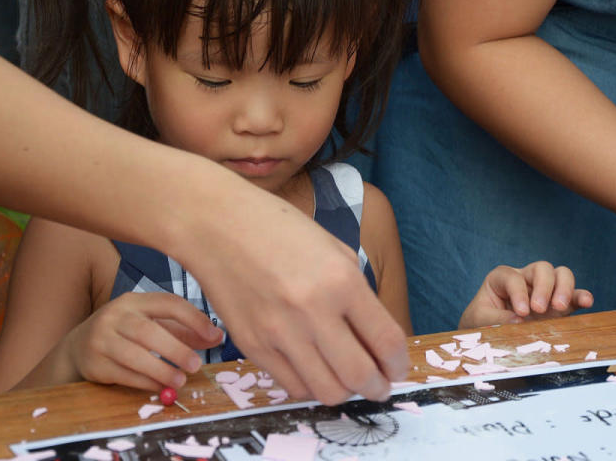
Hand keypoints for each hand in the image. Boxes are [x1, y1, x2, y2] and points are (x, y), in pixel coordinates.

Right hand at [63, 292, 221, 389]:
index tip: (214, 335)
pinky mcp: (94, 363)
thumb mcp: (150, 323)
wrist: (78, 347)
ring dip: (160, 369)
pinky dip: (144, 382)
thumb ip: (183, 330)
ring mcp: (101, 339)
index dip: (193, 318)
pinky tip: (160, 387)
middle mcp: (115, 315)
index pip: (168, 303)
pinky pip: (122, 374)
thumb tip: (217, 337)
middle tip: (196, 365)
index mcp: (135, 301)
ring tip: (181, 380)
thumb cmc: (125, 333)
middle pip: (147, 331)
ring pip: (133, 354)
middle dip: (175, 349)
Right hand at [184, 172, 408, 405]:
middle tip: (379, 385)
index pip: (386, 341)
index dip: (399, 364)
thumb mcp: (333, 250)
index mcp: (341, 280)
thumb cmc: (278, 229)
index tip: (398, 368)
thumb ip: (357, 296)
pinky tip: (314, 370)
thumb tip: (376, 342)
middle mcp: (313, 311)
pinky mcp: (252, 347)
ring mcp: (279, 333)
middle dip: (378, 387)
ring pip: (327, 391)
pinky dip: (310, 385)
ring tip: (346, 379)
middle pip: (360, 376)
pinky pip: (292, 386)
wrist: (216, 224)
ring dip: (345, 392)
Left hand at [459, 261, 592, 328]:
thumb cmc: (481, 323)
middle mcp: (525, 280)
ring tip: (559, 307)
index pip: (512, 277)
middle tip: (539, 309)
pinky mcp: (559, 306)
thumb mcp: (479, 320)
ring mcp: (544, 291)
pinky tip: (587, 303)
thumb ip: (495, 319)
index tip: (521, 312)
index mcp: (502, 279)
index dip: (518, 292)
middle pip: (541, 268)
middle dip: (543, 286)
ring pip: (561, 274)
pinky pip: (574, 295)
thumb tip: (520, 321)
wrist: (489, 335)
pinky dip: (581, 296)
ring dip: (564, 288)